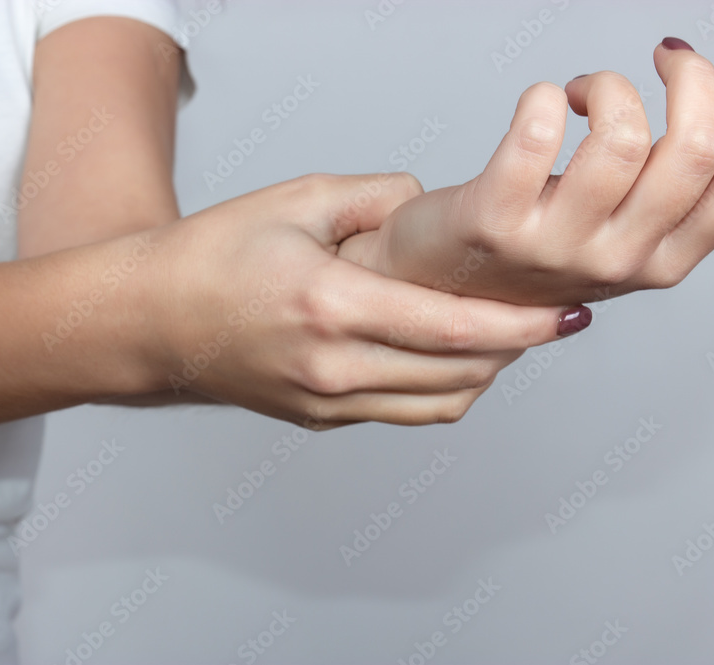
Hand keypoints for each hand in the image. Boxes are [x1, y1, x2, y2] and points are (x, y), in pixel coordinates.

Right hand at [119, 173, 588, 426]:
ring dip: (483, 375)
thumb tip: (427, 205)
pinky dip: (441, 388)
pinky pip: (403, 412)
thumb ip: (373, 197)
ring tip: (505, 339)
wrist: (151, 321)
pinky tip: (450, 356)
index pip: (452, 329)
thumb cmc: (212, 255)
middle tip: (547, 320)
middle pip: (459, 375)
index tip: (562, 316)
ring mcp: (327, 402)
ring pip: (438, 405)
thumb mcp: (293, 199)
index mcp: (330, 307)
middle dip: (516, 350)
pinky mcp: (319, 419)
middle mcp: (333, 367)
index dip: (519, 327)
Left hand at [338, 38, 713, 305]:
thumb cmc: (528, 252)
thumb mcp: (622, 237)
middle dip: (690, 78)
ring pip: (623, 136)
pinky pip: (537, 133)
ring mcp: (555, 246)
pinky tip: (541, 104)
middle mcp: (617, 261)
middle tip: (664, 57)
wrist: (440, 286)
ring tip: (581, 93)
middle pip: (694, 151)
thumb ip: (680, 203)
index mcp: (661, 261)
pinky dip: (544, 96)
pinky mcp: (494, 221)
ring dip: (606, 85)